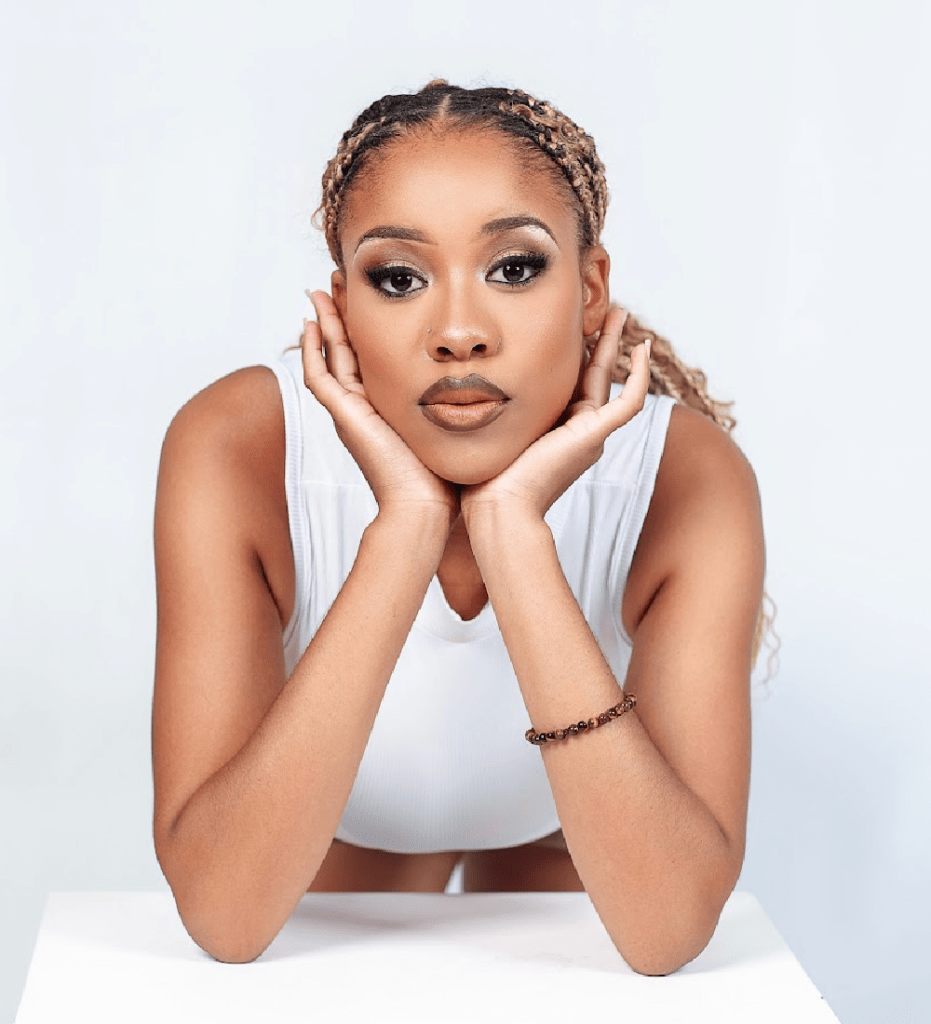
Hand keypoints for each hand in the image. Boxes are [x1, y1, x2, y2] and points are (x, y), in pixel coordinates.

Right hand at [301, 290, 459, 527]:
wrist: (428, 507)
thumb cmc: (448, 477)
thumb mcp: (459, 424)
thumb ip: (468, 400)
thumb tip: (499, 376)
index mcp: (390, 408)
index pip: (375, 356)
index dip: (372, 325)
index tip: (377, 293)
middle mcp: (365, 408)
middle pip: (347, 350)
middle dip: (343, 314)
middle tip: (340, 279)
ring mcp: (351, 413)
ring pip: (329, 357)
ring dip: (325, 322)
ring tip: (324, 288)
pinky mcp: (344, 418)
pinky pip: (318, 377)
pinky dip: (311, 350)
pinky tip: (310, 323)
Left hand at [460, 305, 650, 529]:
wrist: (496, 506)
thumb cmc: (483, 479)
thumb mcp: (486, 428)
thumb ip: (486, 406)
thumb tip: (460, 378)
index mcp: (553, 429)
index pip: (566, 381)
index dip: (570, 352)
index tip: (564, 323)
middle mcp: (576, 430)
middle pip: (593, 375)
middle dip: (599, 342)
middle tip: (604, 310)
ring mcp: (589, 433)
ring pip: (610, 380)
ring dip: (616, 346)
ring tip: (619, 314)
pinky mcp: (595, 435)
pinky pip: (630, 401)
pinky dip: (639, 375)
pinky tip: (641, 348)